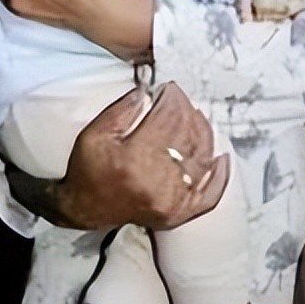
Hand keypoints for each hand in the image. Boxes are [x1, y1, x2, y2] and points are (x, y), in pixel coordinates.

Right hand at [57, 82, 228, 230]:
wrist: (83, 210)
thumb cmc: (88, 172)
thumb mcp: (94, 135)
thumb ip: (122, 110)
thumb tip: (147, 92)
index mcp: (135, 161)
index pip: (169, 119)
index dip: (172, 99)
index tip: (169, 89)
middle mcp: (158, 184)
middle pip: (188, 136)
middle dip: (186, 112)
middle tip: (180, 100)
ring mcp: (172, 202)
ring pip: (201, 159)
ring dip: (203, 134)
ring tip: (196, 117)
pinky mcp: (178, 214)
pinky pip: (209, 195)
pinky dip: (219, 176)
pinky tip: (221, 158)